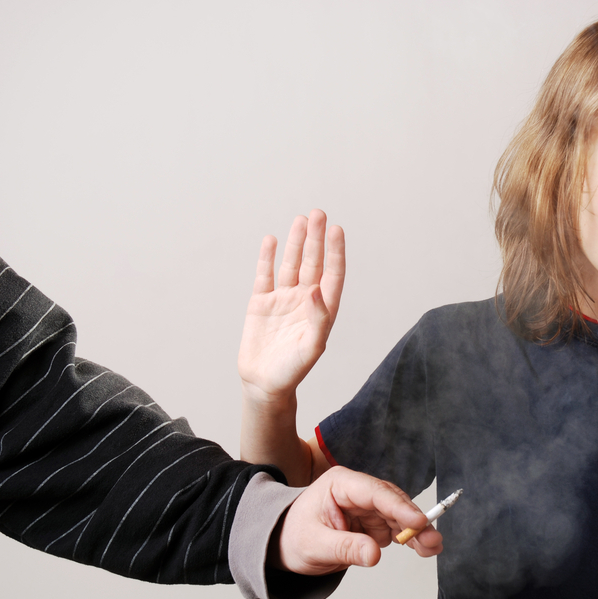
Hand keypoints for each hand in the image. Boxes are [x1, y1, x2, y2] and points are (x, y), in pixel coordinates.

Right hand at [238, 209, 344, 406]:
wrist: (264, 384)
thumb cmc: (293, 371)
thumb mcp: (311, 347)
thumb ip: (318, 319)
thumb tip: (316, 290)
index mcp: (322, 310)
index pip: (332, 274)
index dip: (335, 252)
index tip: (336, 230)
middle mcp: (304, 300)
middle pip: (312, 263)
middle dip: (316, 239)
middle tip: (318, 213)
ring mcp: (282, 300)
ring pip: (291, 264)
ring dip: (296, 242)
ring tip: (301, 219)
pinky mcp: (261, 303)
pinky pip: (265, 275)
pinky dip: (268, 257)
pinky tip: (272, 240)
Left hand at [271, 467, 443, 575]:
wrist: (283, 545)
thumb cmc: (293, 537)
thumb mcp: (314, 545)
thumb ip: (345, 548)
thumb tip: (375, 555)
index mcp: (340, 484)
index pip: (375, 492)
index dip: (399, 506)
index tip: (418, 521)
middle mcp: (358, 491)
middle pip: (393, 502)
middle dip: (414, 520)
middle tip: (432, 538)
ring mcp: (367, 507)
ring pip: (400, 516)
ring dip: (417, 531)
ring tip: (433, 546)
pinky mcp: (372, 522)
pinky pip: (397, 529)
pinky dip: (410, 538)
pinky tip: (424, 547)